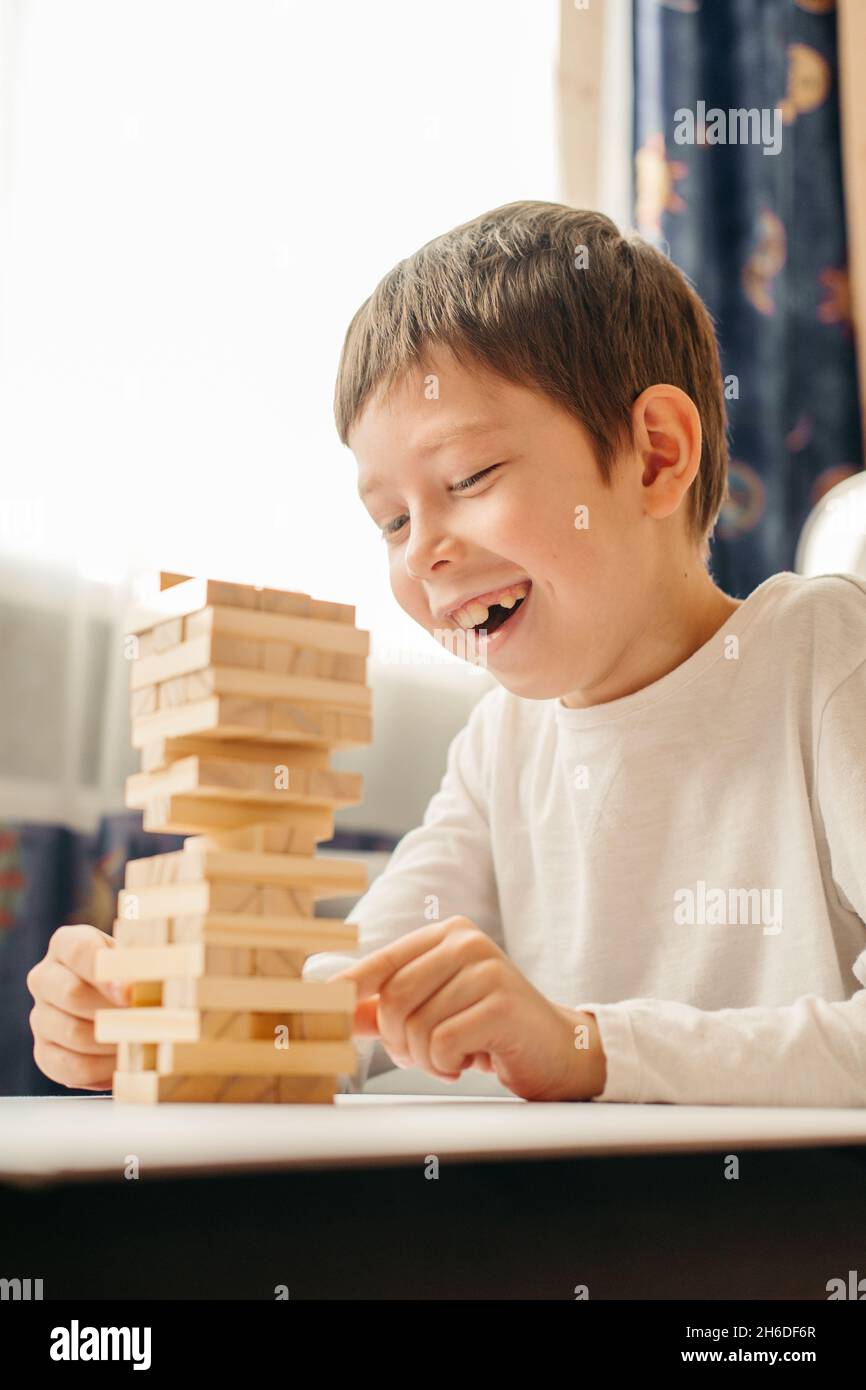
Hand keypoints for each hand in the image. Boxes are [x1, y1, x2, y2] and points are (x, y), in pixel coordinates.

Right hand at [26, 924, 131, 1090]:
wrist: (127, 1007)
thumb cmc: (138, 974)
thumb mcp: (142, 958)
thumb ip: (144, 963)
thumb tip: (146, 985)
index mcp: (67, 944)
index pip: (79, 951)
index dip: (106, 973)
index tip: (131, 993)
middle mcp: (45, 977)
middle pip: (72, 994)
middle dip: (114, 1011)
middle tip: (146, 1021)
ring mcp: (40, 1016)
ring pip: (73, 1032)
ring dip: (113, 1041)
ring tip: (144, 1041)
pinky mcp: (44, 1052)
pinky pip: (70, 1066)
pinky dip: (103, 1069)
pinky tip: (125, 1062)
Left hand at [333, 915, 605, 1100]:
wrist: (558, 1050)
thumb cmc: (491, 1029)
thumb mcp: (436, 1010)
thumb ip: (388, 1007)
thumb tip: (337, 1007)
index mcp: (448, 935)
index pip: (383, 961)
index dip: (351, 987)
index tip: (322, 1003)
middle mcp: (466, 942)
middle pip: (394, 998)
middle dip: (397, 1040)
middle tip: (420, 1056)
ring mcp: (487, 969)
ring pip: (417, 1025)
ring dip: (425, 1058)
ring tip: (450, 1059)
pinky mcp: (501, 1004)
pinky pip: (443, 1043)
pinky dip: (446, 1064)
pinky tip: (467, 1062)